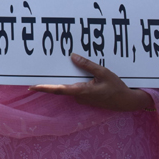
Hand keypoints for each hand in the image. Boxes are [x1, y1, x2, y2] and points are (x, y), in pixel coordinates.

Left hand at [28, 53, 153, 111]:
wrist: (127, 102)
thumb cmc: (116, 88)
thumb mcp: (104, 73)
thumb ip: (87, 65)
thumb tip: (72, 56)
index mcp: (82, 91)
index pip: (58, 89)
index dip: (44, 88)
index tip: (31, 86)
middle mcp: (79, 96)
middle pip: (59, 89)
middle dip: (46, 83)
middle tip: (32, 76)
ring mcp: (82, 98)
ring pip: (67, 88)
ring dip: (58, 81)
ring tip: (48, 70)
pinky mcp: (86, 97)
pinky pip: (74, 88)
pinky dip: (69, 82)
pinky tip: (68, 73)